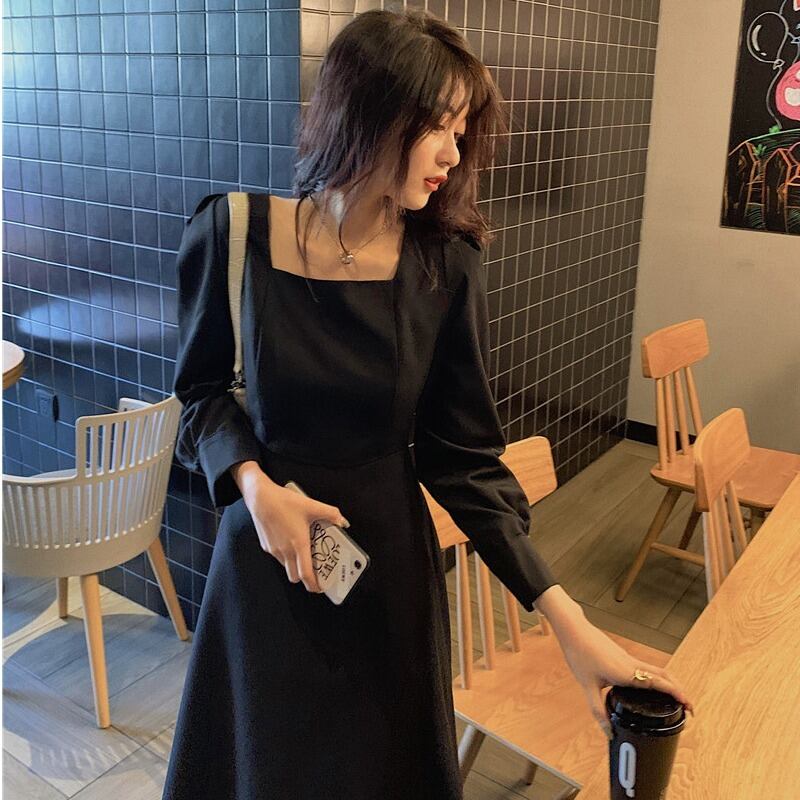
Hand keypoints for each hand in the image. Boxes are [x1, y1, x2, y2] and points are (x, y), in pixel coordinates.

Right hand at [238, 469, 349, 594]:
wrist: (260, 498)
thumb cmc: (284, 502)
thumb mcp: (311, 505)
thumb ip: (330, 514)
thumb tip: (342, 521)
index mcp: (298, 544)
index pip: (305, 574)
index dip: (314, 585)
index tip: (321, 588)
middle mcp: (285, 551)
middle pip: (295, 576)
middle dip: (305, 577)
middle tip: (314, 570)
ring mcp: (274, 550)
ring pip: (286, 567)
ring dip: (295, 565)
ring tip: (304, 552)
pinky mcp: (266, 546)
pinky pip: (278, 556)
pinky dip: (286, 555)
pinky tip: (291, 540)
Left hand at [559, 616, 694, 738]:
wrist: (574, 630)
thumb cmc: (580, 654)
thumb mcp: (587, 686)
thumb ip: (598, 711)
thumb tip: (609, 732)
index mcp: (627, 673)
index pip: (660, 684)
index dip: (677, 695)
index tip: (689, 707)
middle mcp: (632, 665)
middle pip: (665, 676)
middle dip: (680, 691)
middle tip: (689, 707)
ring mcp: (629, 659)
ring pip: (658, 670)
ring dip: (671, 683)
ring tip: (677, 698)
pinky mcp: (625, 657)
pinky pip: (648, 668)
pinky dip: (659, 677)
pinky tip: (654, 686)